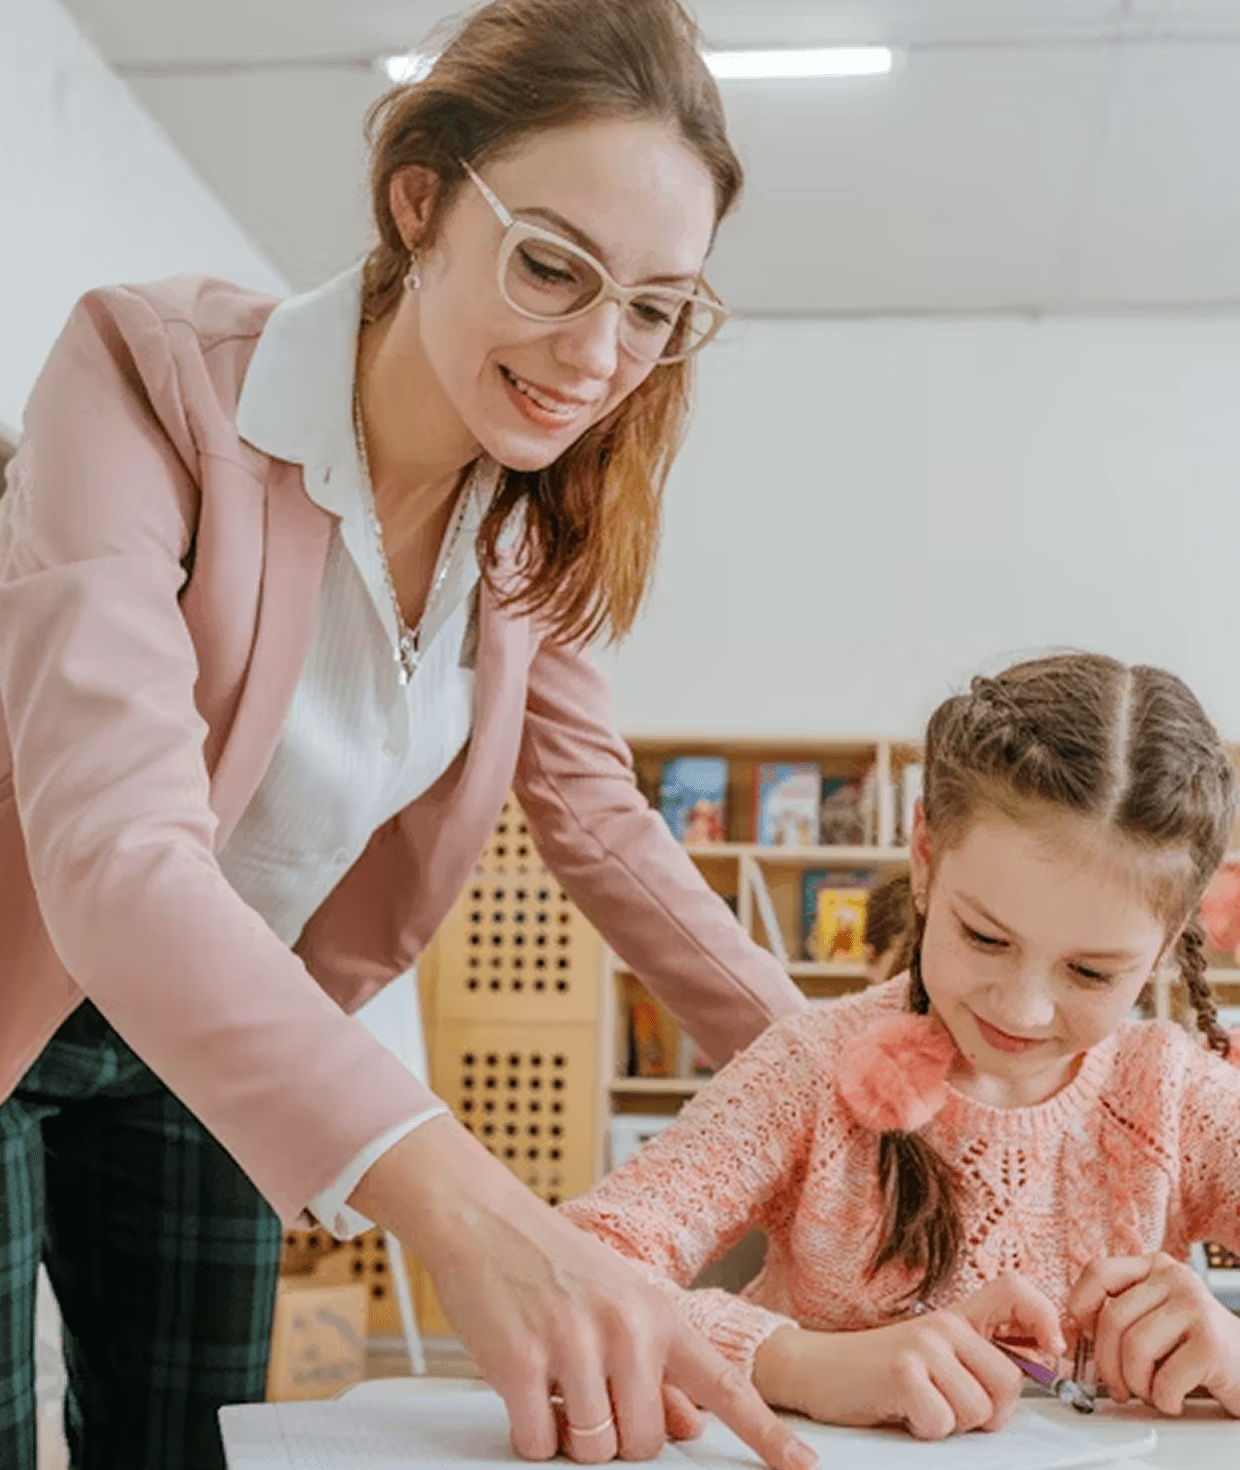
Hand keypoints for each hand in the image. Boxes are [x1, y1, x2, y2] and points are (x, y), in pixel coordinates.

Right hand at [351, 1115, 816, 1467]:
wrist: (486, 1219)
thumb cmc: (556, 1262)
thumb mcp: (623, 1301)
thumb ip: (662, 1368)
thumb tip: (692, 1426)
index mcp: (660, 1314)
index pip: (725, 1385)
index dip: (766, 1436)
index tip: (802, 1467)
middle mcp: (627, 1329)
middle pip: (644, 1444)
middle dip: (616, 1436)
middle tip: (590, 1393)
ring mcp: (574, 1344)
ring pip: (593, 1449)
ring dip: (570, 1437)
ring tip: (557, 1387)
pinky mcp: (521, 1362)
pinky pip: (538, 1442)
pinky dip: (530, 1433)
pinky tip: (526, 1390)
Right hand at [755, 1272, 1064, 1440]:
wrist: (813, 1369)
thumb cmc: (877, 1371)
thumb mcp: (932, 1354)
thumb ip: (979, 1354)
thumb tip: (1044, 1362)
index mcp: (955, 1318)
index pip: (1015, 1291)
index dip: (1046, 1317)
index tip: (1052, 1350)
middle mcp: (943, 1325)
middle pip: (1010, 1381)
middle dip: (990, 1412)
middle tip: (950, 1406)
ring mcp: (923, 1346)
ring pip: (980, 1410)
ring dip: (954, 1425)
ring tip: (921, 1406)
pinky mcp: (903, 1372)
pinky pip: (943, 1423)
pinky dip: (925, 1431)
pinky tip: (902, 1411)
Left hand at [1067, 1252, 1239, 1415]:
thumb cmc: (1195, 1346)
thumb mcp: (1155, 1317)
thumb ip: (1119, 1313)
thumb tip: (1069, 1329)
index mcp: (1153, 1267)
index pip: (1098, 1271)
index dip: (1080, 1306)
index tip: (1084, 1334)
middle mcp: (1174, 1278)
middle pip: (1113, 1319)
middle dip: (1107, 1364)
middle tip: (1117, 1387)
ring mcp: (1195, 1306)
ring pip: (1135, 1348)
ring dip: (1136, 1385)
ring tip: (1150, 1392)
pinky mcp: (1212, 1343)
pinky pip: (1165, 1378)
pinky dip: (1162, 1399)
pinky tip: (1173, 1399)